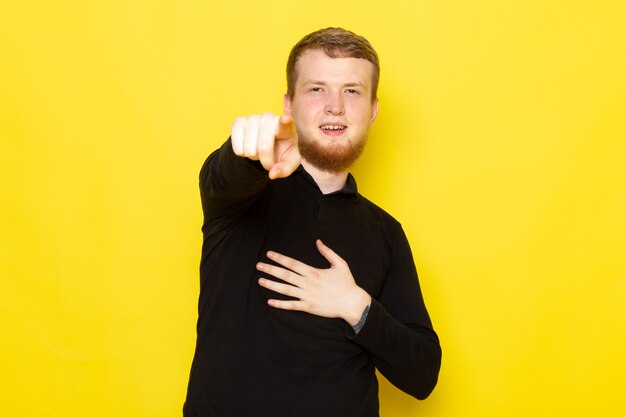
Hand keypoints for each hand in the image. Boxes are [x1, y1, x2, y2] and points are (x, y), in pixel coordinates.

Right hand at [231, 113, 299, 178]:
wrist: (266, 143)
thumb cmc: (281, 151)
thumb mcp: (289, 162)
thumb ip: (285, 169)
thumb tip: (272, 174)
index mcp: (286, 127)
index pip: (286, 123)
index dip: (285, 121)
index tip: (285, 120)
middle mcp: (269, 118)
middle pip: (263, 147)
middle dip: (266, 161)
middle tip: (269, 159)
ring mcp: (252, 118)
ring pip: (249, 150)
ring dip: (254, 157)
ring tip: (259, 149)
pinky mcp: (238, 122)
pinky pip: (237, 148)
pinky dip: (242, 153)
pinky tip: (249, 146)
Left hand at [256, 240, 370, 325]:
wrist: (352, 302)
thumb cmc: (347, 283)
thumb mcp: (340, 263)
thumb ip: (328, 252)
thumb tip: (318, 241)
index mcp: (313, 272)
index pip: (292, 263)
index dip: (280, 258)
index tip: (269, 254)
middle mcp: (308, 283)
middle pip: (285, 275)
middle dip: (271, 269)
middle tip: (258, 265)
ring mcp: (307, 296)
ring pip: (285, 290)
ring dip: (272, 285)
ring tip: (260, 280)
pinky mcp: (309, 307)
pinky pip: (292, 305)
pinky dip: (280, 304)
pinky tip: (270, 301)